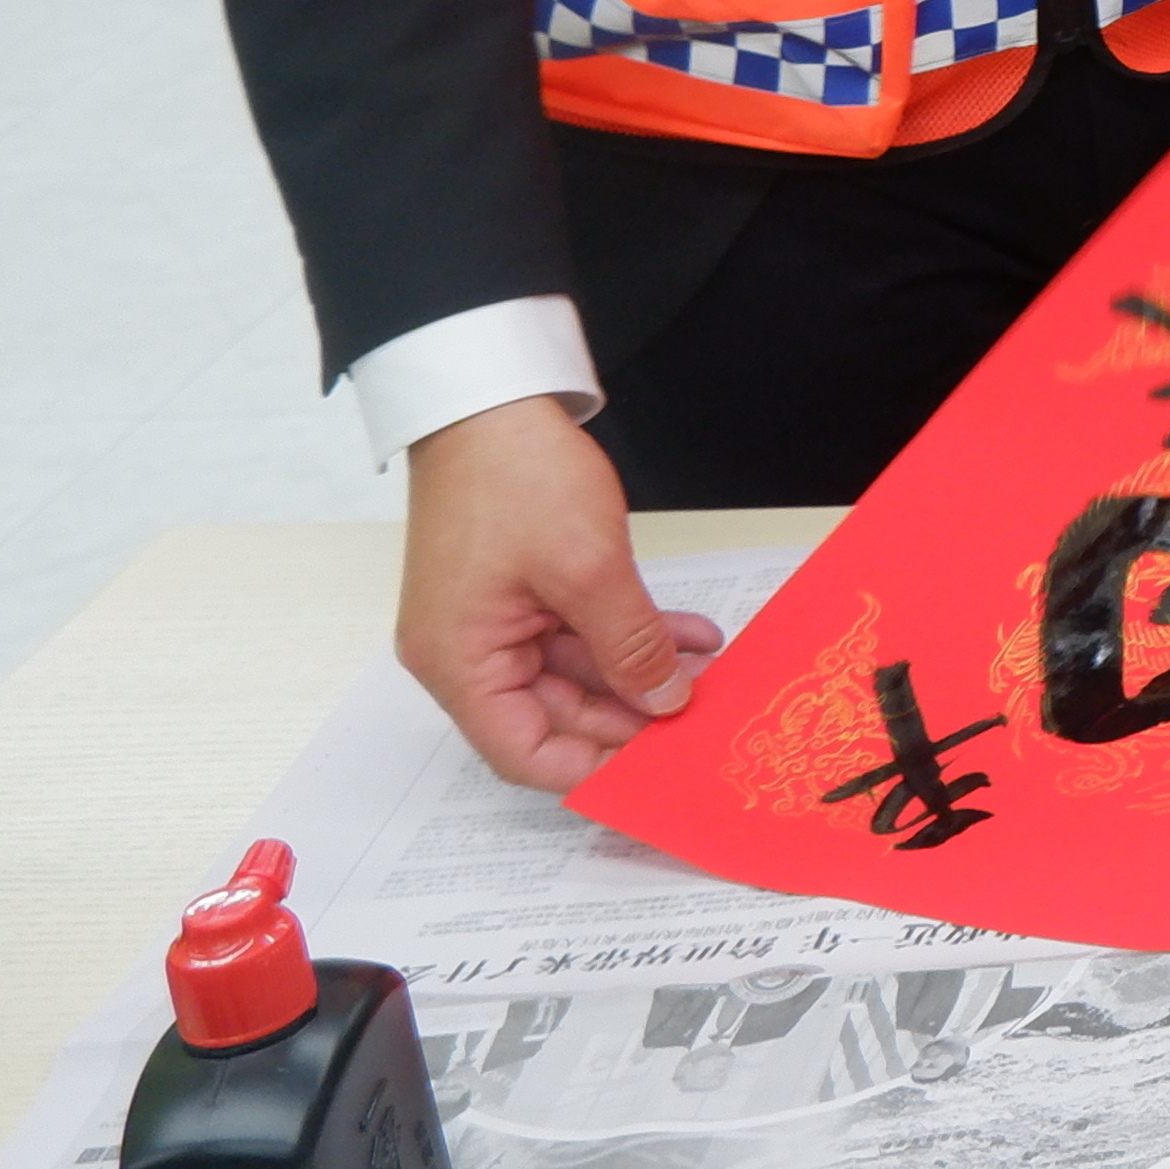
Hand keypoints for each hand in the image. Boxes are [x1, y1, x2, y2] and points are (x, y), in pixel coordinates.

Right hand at [399, 397, 720, 788]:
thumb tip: (664, 700)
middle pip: (554, 715)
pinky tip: (693, 634)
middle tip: (700, 722)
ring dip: (642, 670)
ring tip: (709, 672)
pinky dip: (631, 632)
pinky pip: (579, 630)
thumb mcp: (588, 569)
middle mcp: (467, 651)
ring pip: (577, 671)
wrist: (490, 397)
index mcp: (460, 662)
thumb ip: (630, 644)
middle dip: (630, 716)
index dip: (591, 768)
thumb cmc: (515, 476)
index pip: (523, 752)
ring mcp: (494, 619)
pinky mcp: (521, 590)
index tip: (654, 771)